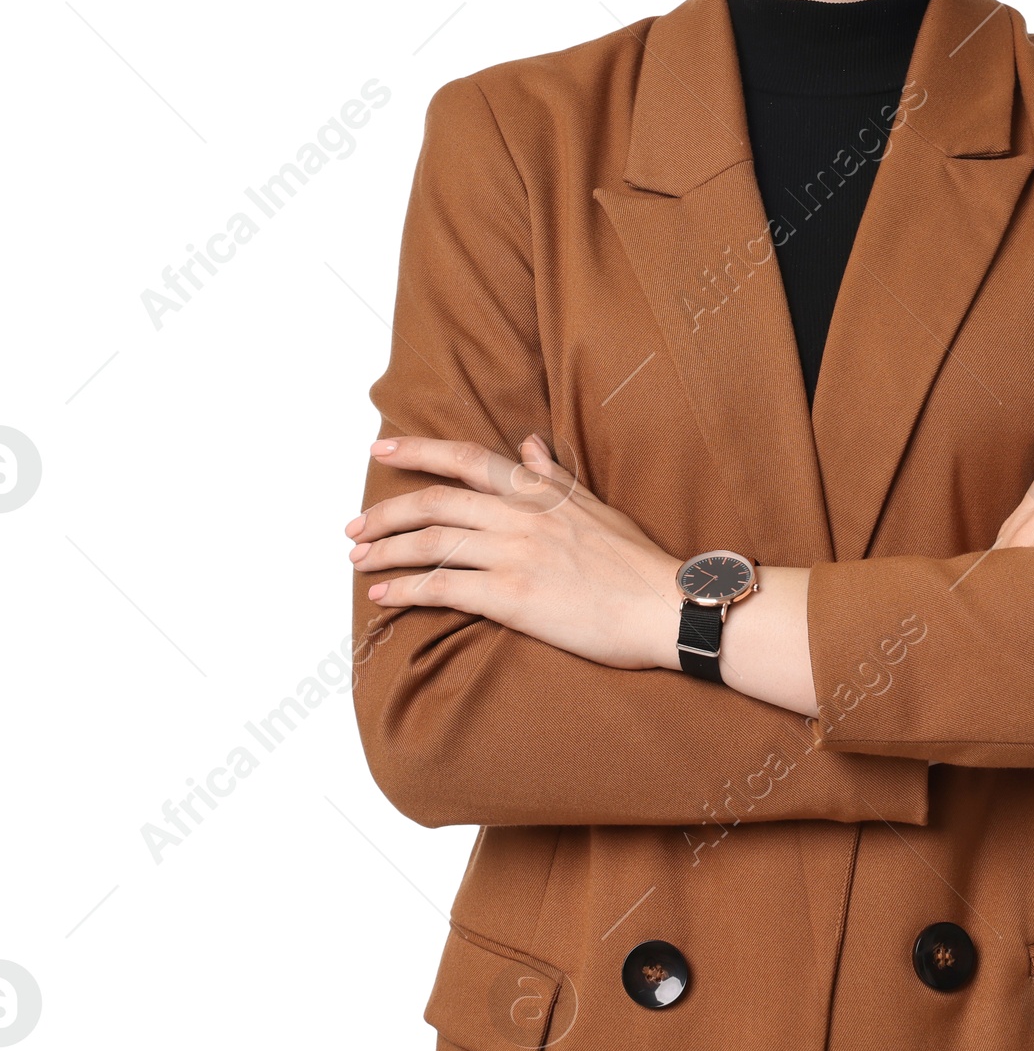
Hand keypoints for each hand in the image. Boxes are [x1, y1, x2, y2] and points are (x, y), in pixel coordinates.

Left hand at [348, 433, 683, 670]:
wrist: (663, 606)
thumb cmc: (635, 561)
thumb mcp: (595, 506)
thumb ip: (553, 477)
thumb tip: (528, 444)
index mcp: (539, 492)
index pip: (467, 458)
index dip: (419, 450)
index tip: (381, 448)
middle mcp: (521, 516)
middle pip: (434, 502)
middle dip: (385, 512)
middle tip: (353, 527)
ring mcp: (515, 554)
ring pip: (431, 543)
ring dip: (386, 551)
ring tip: (358, 561)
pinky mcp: (512, 596)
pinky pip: (444, 587)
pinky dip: (406, 589)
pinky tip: (384, 595)